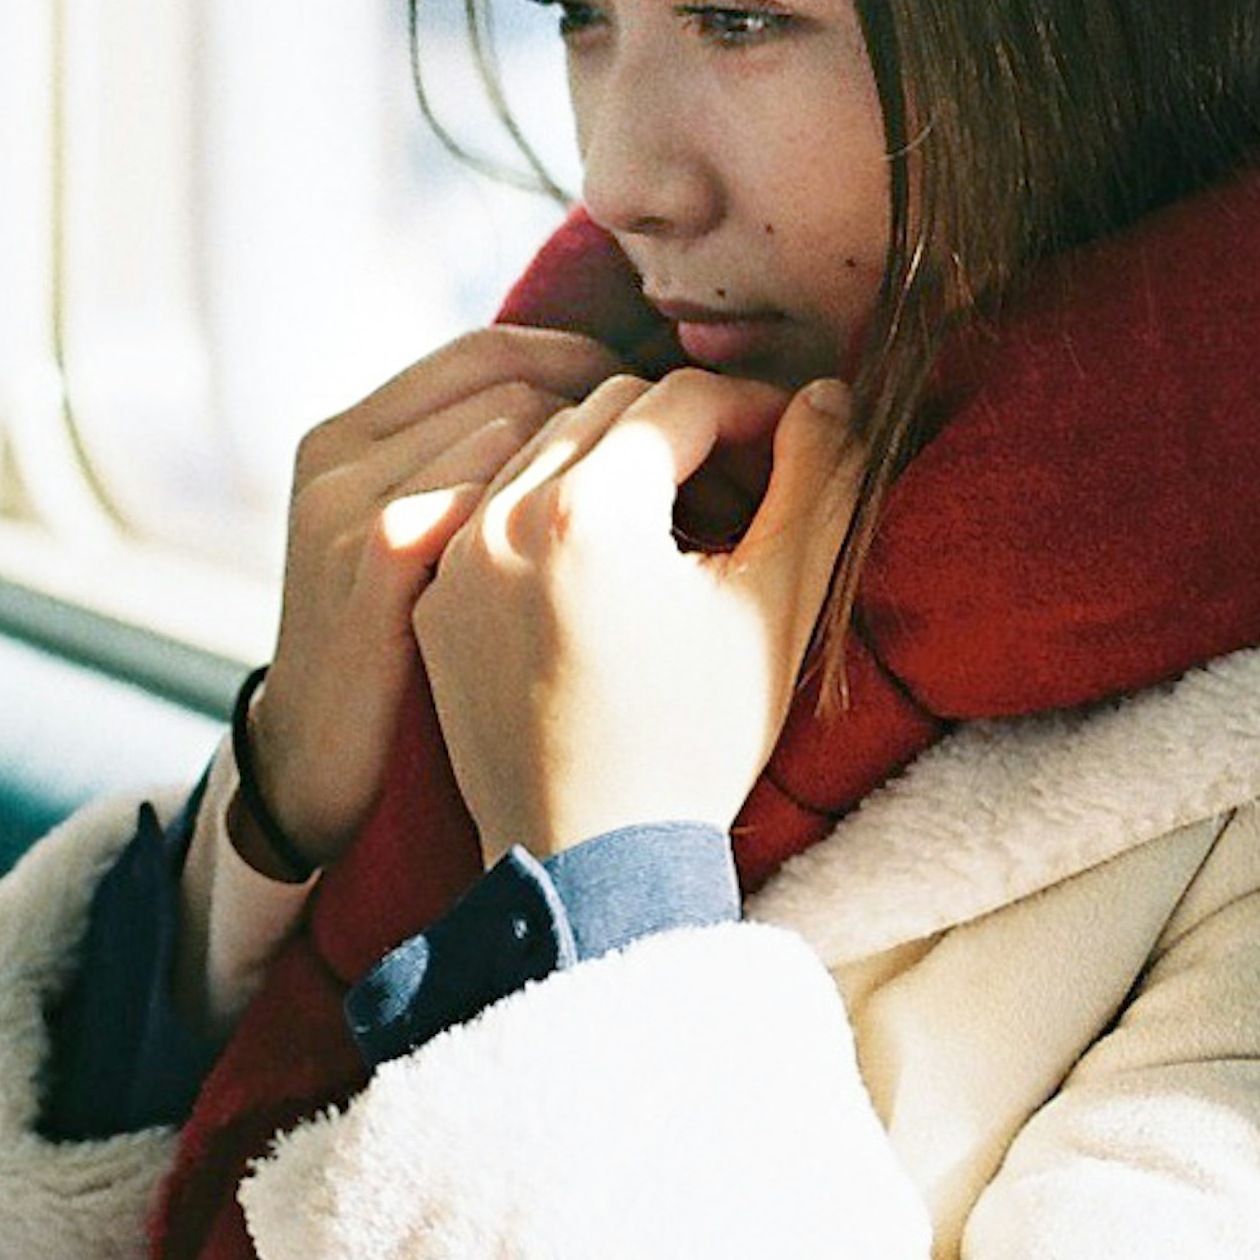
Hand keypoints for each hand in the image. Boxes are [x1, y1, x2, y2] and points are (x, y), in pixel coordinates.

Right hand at [245, 326, 629, 866]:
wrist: (309, 768)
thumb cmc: (385, 657)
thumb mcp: (400, 546)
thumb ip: (456, 475)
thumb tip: (582, 416)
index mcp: (348, 435)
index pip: (490, 350)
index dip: (588, 366)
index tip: (664, 418)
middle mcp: (342, 453)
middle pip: (513, 378)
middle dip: (612, 404)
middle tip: (699, 451)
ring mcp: (354, 499)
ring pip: (515, 428)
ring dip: (606, 456)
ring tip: (682, 500)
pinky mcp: (380, 555)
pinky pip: (496, 490)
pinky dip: (568, 511)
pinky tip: (626, 557)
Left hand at [413, 371, 860, 861]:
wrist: (591, 862)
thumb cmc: (695, 743)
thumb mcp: (778, 607)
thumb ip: (815, 483)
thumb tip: (824, 396)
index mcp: (588, 512)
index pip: (681, 400)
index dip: (753, 408)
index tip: (791, 441)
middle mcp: (502, 519)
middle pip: (605, 408)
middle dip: (679, 429)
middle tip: (739, 482)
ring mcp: (456, 562)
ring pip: (540, 451)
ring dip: (611, 463)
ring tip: (674, 524)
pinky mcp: (434, 604)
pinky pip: (492, 515)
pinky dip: (549, 515)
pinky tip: (604, 569)